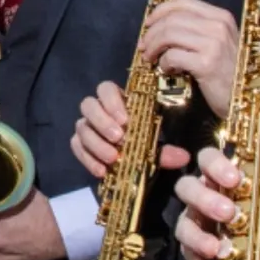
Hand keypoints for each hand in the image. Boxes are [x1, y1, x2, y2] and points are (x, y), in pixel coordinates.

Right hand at [72, 76, 191, 182]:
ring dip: (96, 143)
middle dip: (102, 121)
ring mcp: (86, 126)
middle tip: (119, 139)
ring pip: (81, 127)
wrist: (129, 167)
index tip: (125, 121)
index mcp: (118, 102)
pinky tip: (102, 171)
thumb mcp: (155, 149)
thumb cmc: (142, 148)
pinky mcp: (79, 144)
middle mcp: (98, 111)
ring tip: (113, 158)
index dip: (112, 101)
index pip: (105, 89)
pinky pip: (76, 146)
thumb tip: (183, 157)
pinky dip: (88, 159)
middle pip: (88, 104)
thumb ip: (166, 152)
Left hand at [139, 0, 239, 118]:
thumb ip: (197, 31)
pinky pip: (172, 56)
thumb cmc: (230, 73)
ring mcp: (214, 44)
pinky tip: (166, 70)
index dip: (161, 10)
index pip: (184, 2)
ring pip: (169, 34)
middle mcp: (219, 26)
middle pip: (172, 18)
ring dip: (153, 47)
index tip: (149, 24)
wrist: (248, 98)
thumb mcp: (219, 44)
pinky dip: (163, 63)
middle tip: (144, 46)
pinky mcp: (206, 64)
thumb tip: (161, 25)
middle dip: (151, 32)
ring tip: (150, 58)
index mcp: (221, 17)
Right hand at [174, 145, 242, 259]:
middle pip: (187, 188)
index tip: (235, 179)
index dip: (216, 165)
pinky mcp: (193, 248)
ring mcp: (195, 221)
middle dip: (205, 199)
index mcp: (218, 177)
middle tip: (228, 213)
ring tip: (216, 249)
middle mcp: (201, 195)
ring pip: (183, 223)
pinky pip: (188, 256)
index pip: (207, 159)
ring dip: (197, 236)